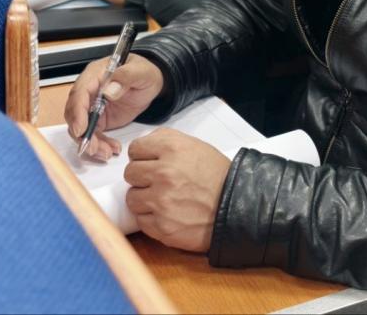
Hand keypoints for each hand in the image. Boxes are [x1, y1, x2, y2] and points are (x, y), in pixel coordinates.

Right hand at [65, 53, 164, 158]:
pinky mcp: (99, 119)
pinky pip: (93, 134)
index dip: (77, 112)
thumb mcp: (139, 71)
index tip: (81, 129)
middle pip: (74, 113)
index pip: (79, 93)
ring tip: (106, 152)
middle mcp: (89, 91)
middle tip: (93, 147)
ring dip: (90, 142)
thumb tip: (108, 91)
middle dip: (81, 133)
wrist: (150, 84)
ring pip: (81, 128)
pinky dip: (100, 145)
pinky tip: (111, 149)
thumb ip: (125, 77)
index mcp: (95, 75)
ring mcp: (92, 106)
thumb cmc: (144, 73)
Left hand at [125, 129, 230, 252]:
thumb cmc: (215, 175)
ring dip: (144, 199)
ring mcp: (161, 201)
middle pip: (130, 173)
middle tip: (157, 181)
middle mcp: (163, 172)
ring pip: (131, 198)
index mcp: (171, 148)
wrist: (236, 206)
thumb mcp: (193, 145)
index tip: (150, 162)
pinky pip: (140, 220)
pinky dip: (151, 218)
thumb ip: (164, 141)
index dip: (142, 156)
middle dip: (142, 178)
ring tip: (163, 199)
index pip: (135, 149)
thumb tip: (140, 148)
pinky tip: (167, 213)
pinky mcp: (162, 226)